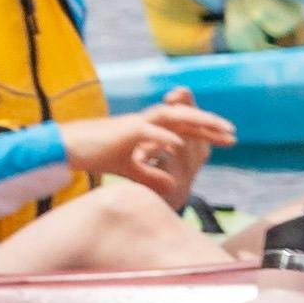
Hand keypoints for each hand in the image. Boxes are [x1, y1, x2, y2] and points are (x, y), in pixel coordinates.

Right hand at [60, 97, 233, 204]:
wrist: (69, 148)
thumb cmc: (96, 155)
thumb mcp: (129, 170)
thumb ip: (150, 174)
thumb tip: (171, 186)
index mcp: (150, 129)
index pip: (185, 127)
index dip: (207, 131)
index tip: (229, 138)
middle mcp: (147, 121)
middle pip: (185, 118)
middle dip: (210, 124)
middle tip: (234, 132)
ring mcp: (137, 124)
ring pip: (172, 117)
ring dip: (196, 121)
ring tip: (217, 128)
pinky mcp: (124, 132)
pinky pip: (148, 131)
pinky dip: (163, 137)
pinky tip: (179, 144)